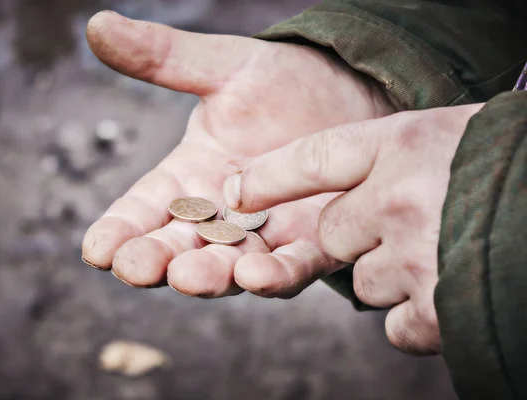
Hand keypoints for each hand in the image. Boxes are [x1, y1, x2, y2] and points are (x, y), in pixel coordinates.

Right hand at [82, 11, 397, 297]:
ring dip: (208, 275)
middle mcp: (221, 215)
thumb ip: (164, 59)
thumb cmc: (286, 83)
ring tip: (188, 276)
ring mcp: (265, 235)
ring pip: (229, 265)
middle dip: (155, 259)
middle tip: (135, 267)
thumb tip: (97, 26)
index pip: (144, 209)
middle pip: (179, 245)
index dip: (119, 229)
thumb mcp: (225, 67)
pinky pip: (291, 267)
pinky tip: (256, 276)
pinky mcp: (312, 243)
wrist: (355, 93)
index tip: (96, 248)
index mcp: (189, 177)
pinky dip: (274, 276)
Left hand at [223, 104, 482, 352]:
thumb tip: (349, 202)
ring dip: (395, 279)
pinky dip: (418, 318)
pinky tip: (457, 294)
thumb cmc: (519, 168)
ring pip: (363, 283)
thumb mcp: (462, 142)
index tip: (235, 191)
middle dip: (357, 240)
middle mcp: (402, 196)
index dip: (271, 175)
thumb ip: (407, 162)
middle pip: (333, 234)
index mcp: (410, 142)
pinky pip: (395, 326)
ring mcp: (419, 256)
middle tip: (408, 230)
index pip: (317, 156)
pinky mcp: (440, 311)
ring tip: (450, 258)